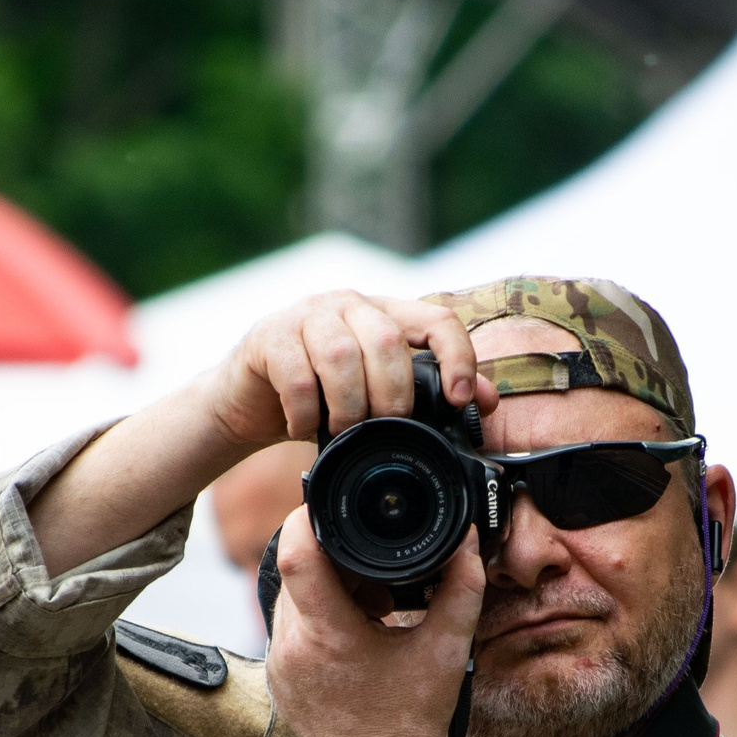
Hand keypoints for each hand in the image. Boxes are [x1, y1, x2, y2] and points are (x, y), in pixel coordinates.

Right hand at [198, 291, 491, 451]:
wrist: (249, 399)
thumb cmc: (322, 397)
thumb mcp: (377, 395)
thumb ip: (428, 394)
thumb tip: (487, 402)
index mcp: (386, 314)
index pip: (438, 320)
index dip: (457, 357)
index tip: (459, 398)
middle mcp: (350, 305)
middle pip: (387, 342)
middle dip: (392, 396)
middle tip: (384, 430)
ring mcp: (308, 315)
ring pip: (341, 356)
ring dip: (347, 406)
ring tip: (342, 431)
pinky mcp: (269, 336)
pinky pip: (296, 375)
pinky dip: (304, 412)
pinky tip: (303, 428)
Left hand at [267, 506, 483, 736]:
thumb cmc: (411, 722)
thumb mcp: (446, 650)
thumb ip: (461, 588)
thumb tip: (466, 543)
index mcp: (327, 633)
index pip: (295, 551)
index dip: (308, 517)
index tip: (331, 507)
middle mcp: (290, 644)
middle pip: (294, 569)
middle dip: (333, 558)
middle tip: (377, 575)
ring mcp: (278, 663)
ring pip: (290, 597)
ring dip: (327, 589)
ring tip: (372, 608)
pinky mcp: (278, 678)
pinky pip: (289, 628)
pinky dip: (319, 619)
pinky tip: (355, 635)